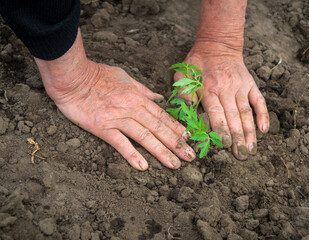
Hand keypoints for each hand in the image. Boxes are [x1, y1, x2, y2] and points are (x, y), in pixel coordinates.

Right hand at [36, 30, 194, 169]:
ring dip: (161, 152)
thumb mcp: (126, 78)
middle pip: (159, 128)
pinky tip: (143, 167)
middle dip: (176, 144)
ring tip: (174, 165)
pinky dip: (132, 155)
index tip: (189, 139)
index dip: (177, 128)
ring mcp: (118, 118)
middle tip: (190, 157)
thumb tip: (158, 98)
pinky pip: (120, 143)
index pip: (162, 116)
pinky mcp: (102, 127)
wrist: (72, 77)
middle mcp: (132, 109)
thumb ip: (143, 90)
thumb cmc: (98, 75)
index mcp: (138, 97)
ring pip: (145, 137)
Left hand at [175, 43, 268, 159]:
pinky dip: (263, 114)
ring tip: (251, 149)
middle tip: (241, 156)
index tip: (225, 145)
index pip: (216, 113)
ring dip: (250, 132)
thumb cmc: (197, 64)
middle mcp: (226, 90)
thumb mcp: (183, 76)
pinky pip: (259, 100)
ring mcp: (240, 87)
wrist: (217, 45)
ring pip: (246, 112)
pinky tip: (264, 130)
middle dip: (238, 138)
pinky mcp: (250, 84)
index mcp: (209, 90)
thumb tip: (184, 116)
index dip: (221, 129)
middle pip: (233, 117)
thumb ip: (183, 95)